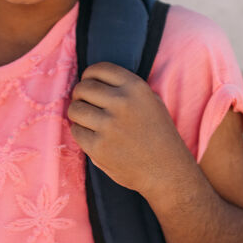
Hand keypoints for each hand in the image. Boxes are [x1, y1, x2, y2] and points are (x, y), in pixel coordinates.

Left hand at [67, 61, 192, 197]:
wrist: (168, 173)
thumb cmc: (158, 135)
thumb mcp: (151, 100)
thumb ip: (125, 87)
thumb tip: (92, 79)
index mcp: (136, 87)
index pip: (99, 68)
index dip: (89, 75)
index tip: (89, 84)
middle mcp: (122, 103)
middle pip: (83, 87)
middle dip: (80, 95)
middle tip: (85, 103)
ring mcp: (109, 125)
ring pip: (75, 108)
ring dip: (77, 113)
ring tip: (86, 120)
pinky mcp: (99, 147)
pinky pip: (75, 131)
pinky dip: (80, 132)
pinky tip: (91, 136)